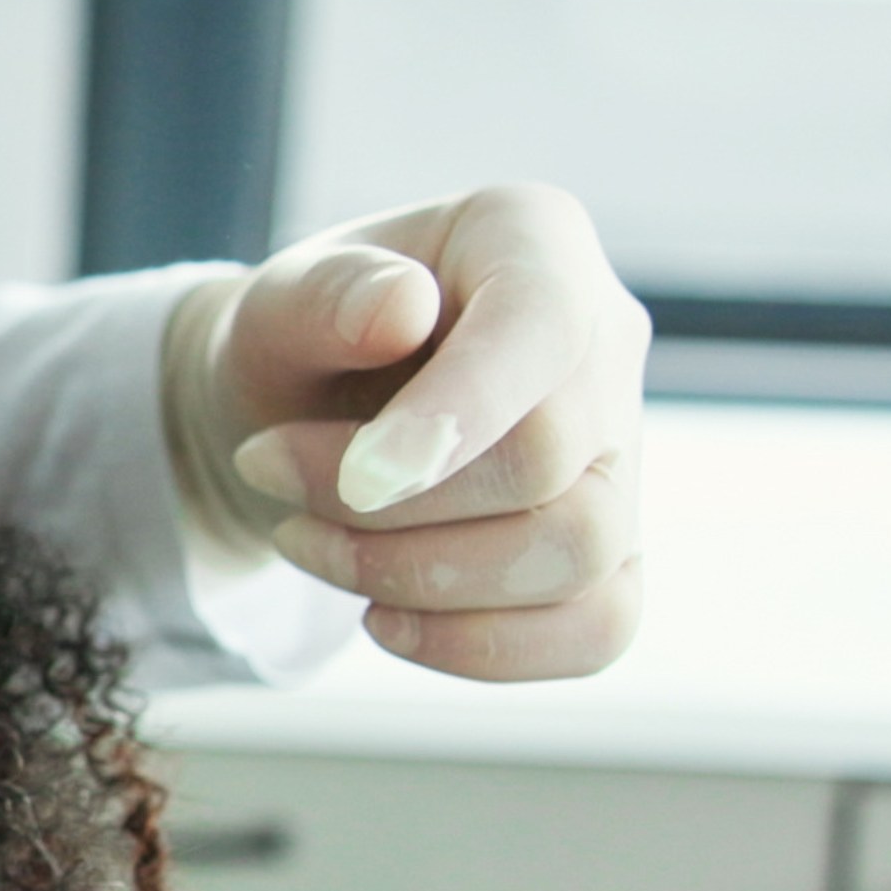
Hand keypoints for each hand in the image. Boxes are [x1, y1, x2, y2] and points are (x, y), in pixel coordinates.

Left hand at [167, 185, 650, 680]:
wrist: (300, 415)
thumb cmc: (300, 344)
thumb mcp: (277, 301)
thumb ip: (326, 295)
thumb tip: (402, 309)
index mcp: (536, 242)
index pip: (541, 332)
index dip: (458, 416)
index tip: (359, 482)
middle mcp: (607, 342)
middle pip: (550, 462)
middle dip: (392, 510)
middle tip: (268, 476)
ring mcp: (623, 454)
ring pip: (581, 555)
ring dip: (422, 580)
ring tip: (309, 545)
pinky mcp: (614, 552)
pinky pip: (598, 628)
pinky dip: (485, 648)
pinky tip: (387, 618)